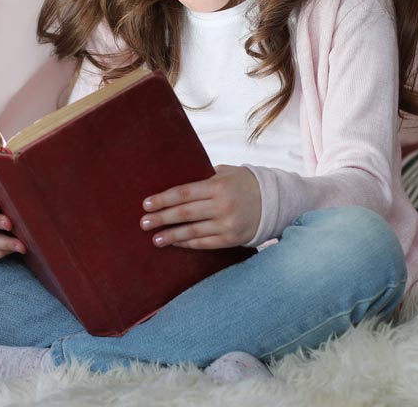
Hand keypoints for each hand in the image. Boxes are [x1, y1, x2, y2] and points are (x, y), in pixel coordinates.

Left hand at [139, 165, 261, 248]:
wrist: (273, 201)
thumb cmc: (242, 183)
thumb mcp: (224, 173)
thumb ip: (201, 178)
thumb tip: (171, 183)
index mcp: (218, 186)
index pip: (184, 193)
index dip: (163, 199)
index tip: (146, 204)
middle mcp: (223, 206)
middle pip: (185, 213)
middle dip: (162, 218)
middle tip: (143, 223)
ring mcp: (228, 224)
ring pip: (193, 232)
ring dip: (172, 236)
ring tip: (155, 239)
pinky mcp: (232, 239)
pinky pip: (205, 243)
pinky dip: (189, 243)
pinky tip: (176, 244)